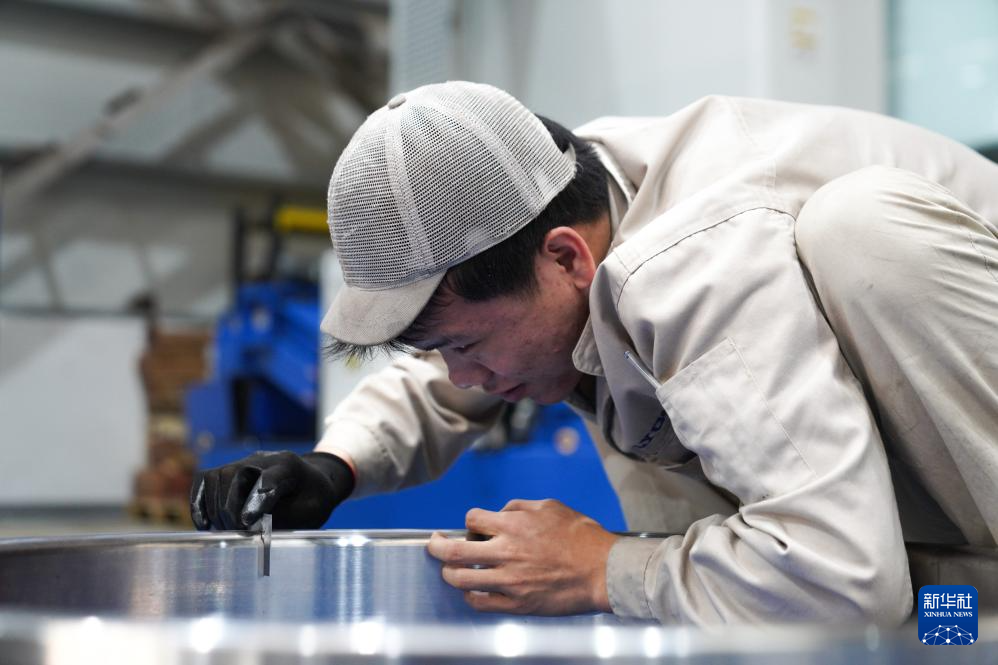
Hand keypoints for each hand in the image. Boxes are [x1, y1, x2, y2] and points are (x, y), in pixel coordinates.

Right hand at [189, 451, 353, 529]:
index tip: (247, 523)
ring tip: (226, 528)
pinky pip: (205, 479)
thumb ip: (281, 519)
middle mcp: (264, 458)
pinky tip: (205, 524)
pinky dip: (200, 502)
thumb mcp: (308, 513)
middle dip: (231, 507)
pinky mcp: (230, 471)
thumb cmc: (312, 500)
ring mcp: (245, 462)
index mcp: (290, 466)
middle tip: (237, 531)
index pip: (269, 478)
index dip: (257, 499)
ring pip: (217, 475)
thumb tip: (247, 530)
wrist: (314, 481)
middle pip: (234, 474)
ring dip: (215, 506)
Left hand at [427, 499, 618, 614]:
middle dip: (437, 546)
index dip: (471, 521)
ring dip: (449, 573)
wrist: (603, 570)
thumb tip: (502, 510)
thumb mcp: (551, 506)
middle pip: (454, 551)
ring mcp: (509, 580)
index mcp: (513, 526)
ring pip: (461, 579)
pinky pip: (480, 602)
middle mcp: (506, 552)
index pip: (472, 519)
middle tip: (434, 543)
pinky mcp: (516, 603)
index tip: (473, 526)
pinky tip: (472, 591)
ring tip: (448, 570)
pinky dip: (470, 596)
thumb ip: (520, 507)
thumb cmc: (581, 537)